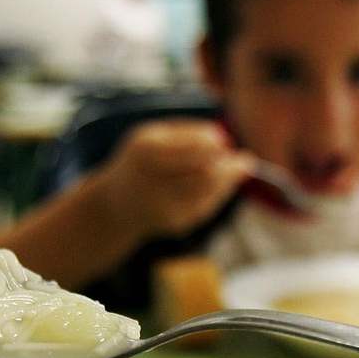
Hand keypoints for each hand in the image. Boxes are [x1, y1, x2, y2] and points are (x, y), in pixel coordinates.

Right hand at [96, 120, 255, 237]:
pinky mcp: (176, 224)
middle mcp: (152, 182)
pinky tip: (219, 185)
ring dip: (229, 179)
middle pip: (206, 174)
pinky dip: (220, 193)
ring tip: (235, 168)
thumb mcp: (155, 135)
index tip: (223, 142)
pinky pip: (208, 206)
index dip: (216, 146)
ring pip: (211, 191)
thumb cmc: (142, 160)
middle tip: (241, 159)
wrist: (117, 203)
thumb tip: (225, 140)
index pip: (194, 149)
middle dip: (229, 165)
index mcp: (146, 151)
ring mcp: (164, 207)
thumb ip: (189, 133)